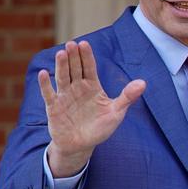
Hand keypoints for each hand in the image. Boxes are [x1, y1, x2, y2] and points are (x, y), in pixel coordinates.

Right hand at [39, 40, 144, 176]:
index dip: (87, 56)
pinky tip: (44, 73)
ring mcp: (64, 96)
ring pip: (62, 78)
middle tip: (72, 44)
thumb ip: (127, 97)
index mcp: (92, 87)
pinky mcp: (54, 107)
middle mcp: (77, 88)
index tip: (84, 43)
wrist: (82, 145)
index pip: (89, 68)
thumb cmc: (100, 127)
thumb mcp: (117, 112)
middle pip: (75, 69)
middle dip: (73, 56)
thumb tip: (143, 83)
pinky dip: (45, 84)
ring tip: (61, 53)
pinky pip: (49, 94)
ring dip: (61, 66)